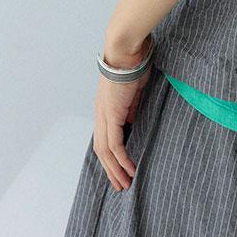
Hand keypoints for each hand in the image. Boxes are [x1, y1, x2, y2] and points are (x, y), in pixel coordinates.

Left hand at [92, 42, 152, 192]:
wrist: (127, 51)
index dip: (111, 157)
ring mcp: (105, 114)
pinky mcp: (112, 114)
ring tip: (126, 183)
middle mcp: (101, 114)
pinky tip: (130, 169)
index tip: (120, 170)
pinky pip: (115, 143)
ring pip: (105, 151)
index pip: (105, 139)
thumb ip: (133, 108)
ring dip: (115, 169)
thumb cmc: (133, 64)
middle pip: (101, 150)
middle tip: (121, 185)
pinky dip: (122, 159)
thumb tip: (133, 121)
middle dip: (111, 170)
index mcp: (106, 108)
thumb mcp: (135, 91)